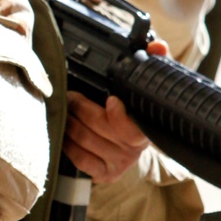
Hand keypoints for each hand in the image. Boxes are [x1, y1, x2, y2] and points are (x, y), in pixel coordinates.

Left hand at [62, 40, 167, 182]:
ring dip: (69, 122)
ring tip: (62, 108)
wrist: (131, 146)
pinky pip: (80, 159)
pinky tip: (62, 132)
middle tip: (69, 94)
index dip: (118, 116)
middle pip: (99, 128)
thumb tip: (158, 46)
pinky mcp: (103, 174)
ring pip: (85, 140)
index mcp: (146, 128)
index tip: (110, 100)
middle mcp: (133, 149)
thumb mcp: (145, 90)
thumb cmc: (134, 113)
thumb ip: (154, 63)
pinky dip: (68, 144)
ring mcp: (118, 163)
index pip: (132, 128)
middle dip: (80, 108)